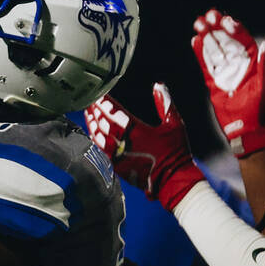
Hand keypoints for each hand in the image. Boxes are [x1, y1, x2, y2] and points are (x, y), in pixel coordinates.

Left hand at [84, 85, 203, 209]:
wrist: (173, 180)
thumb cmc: (176, 152)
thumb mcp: (175, 123)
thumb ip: (165, 102)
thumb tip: (158, 85)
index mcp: (137, 130)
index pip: (115, 113)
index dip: (106, 103)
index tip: (100, 96)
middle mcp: (124, 143)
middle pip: (104, 123)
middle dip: (96, 111)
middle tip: (90, 102)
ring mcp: (119, 156)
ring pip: (99, 137)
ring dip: (93, 124)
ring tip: (89, 115)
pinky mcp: (117, 166)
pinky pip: (101, 151)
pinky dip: (95, 140)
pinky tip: (93, 134)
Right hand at [191, 9, 264, 156]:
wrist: (245, 129)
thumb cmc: (258, 109)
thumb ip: (264, 64)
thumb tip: (264, 44)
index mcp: (252, 63)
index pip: (242, 41)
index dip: (234, 29)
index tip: (225, 20)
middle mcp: (238, 65)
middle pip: (226, 41)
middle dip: (217, 28)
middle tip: (208, 16)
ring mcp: (225, 73)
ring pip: (214, 51)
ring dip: (207, 37)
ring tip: (199, 24)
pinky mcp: (214, 82)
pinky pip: (206, 65)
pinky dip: (201, 53)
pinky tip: (196, 41)